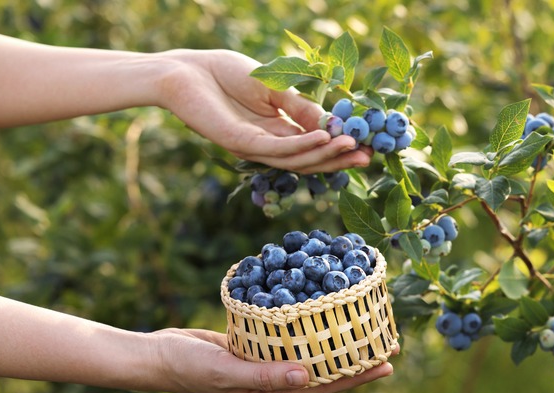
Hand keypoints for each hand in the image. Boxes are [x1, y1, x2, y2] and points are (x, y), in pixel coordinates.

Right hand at [151, 327, 396, 392]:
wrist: (161, 355)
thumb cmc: (189, 367)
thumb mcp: (227, 371)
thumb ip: (265, 375)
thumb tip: (308, 374)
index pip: (325, 386)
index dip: (356, 375)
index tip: (386, 363)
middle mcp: (275, 384)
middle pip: (325, 371)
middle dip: (356, 359)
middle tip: (389, 343)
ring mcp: (268, 366)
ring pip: (312, 354)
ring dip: (337, 342)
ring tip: (365, 328)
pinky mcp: (259, 349)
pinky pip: (293, 340)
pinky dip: (312, 329)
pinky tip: (325, 315)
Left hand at [157, 49, 372, 173]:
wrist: (184, 70)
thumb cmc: (224, 73)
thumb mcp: (273, 88)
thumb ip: (301, 106)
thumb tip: (333, 123)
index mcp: (275, 131)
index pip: (312, 147)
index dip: (339, 148)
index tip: (367, 146)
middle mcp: (267, 145)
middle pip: (308, 160)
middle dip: (338, 159)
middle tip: (368, 158)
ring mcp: (253, 147)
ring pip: (296, 160)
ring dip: (326, 155)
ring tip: (354, 148)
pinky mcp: (240, 142)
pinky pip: (277, 148)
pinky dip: (302, 145)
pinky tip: (323, 139)